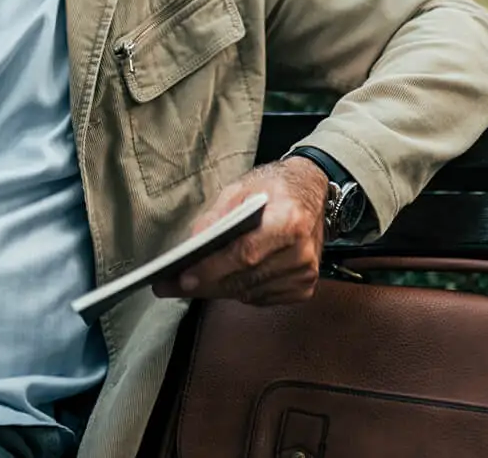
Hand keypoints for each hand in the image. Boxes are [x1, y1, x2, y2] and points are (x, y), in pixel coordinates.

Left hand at [153, 157, 329, 306]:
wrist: (312, 190)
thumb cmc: (275, 187)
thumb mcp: (242, 188)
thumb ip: (217, 216)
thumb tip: (194, 244)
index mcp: (289, 222)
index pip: (245, 254)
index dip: (212, 269)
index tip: (184, 278)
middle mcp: (302, 252)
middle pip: (245, 278)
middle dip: (207, 283)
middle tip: (175, 284)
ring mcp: (306, 273)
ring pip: (250, 293)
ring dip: (222, 288)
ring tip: (198, 279)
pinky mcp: (305, 287)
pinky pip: (262, 298)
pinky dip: (242, 291)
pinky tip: (231, 277)